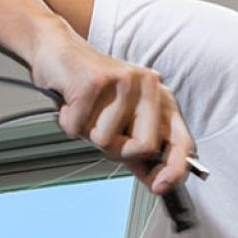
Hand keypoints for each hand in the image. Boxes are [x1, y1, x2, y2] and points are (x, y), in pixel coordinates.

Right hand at [27, 29, 194, 194]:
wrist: (57, 50)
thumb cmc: (91, 91)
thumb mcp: (121, 124)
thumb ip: (141, 152)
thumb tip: (159, 183)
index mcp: (161, 98)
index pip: (181, 140)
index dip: (175, 169)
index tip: (161, 186)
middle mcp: (149, 86)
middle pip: (144, 147)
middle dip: (116, 150)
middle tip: (101, 132)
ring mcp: (124, 81)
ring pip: (106, 140)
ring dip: (87, 134)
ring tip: (84, 111)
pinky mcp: (96, 81)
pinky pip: (79, 128)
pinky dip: (68, 123)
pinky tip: (71, 103)